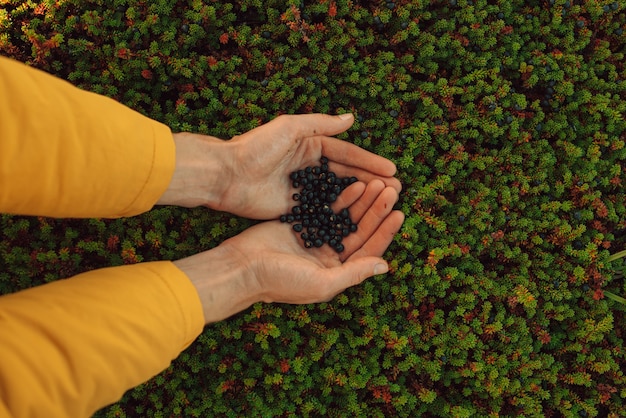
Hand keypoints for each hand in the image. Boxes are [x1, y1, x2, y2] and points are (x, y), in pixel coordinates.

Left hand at [158, 114, 401, 219]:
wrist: (227, 175)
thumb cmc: (255, 148)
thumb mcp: (289, 127)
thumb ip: (320, 124)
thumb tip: (351, 118)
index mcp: (310, 144)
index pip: (346, 153)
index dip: (369, 162)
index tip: (392, 170)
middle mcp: (309, 166)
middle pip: (346, 174)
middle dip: (371, 181)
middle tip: (396, 189)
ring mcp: (303, 188)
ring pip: (338, 193)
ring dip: (361, 198)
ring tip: (384, 203)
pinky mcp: (295, 207)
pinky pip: (322, 209)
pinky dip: (340, 213)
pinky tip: (359, 219)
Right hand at [173, 180, 403, 323]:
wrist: (242, 267)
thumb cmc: (281, 280)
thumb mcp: (321, 282)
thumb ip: (353, 273)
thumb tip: (385, 266)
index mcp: (337, 272)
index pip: (369, 250)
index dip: (385, 232)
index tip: (399, 213)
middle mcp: (331, 256)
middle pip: (361, 230)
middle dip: (377, 211)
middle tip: (392, 190)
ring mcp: (317, 238)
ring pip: (348, 217)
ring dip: (363, 201)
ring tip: (378, 182)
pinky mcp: (304, 224)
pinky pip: (329, 208)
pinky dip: (342, 197)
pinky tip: (355, 184)